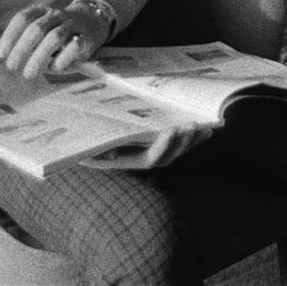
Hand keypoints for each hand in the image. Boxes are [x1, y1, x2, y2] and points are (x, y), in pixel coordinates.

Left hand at [0, 2, 109, 78]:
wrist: (91, 21)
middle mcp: (56, 15)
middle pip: (36, 29)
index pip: (23, 18)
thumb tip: (1, 57)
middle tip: (12, 67)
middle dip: (22, 49)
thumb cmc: (57, 30)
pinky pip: (74, 46)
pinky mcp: (86, 38)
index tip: (1, 54)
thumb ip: (23, 39)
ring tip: (28, 74)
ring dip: (38, 57)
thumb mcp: (40, 28)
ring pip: (54, 37)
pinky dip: (62, 58)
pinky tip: (54, 68)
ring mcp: (72, 25)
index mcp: (41, 11)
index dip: (10, 35)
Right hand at [80, 124, 213, 169]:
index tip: (171, 130)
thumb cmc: (84, 137)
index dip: (162, 146)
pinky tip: (206, 130)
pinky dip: (191, 139)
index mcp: (124, 160)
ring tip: (204, 128)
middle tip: (191, 125)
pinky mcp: (154, 145)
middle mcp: (138, 160)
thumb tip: (113, 153)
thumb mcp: (86, 142)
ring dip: (190, 141)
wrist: (80, 136)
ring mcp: (148, 154)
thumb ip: (97, 148)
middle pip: (167, 156)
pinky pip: (176, 145)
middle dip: (181, 142)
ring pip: (175, 152)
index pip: (149, 159)